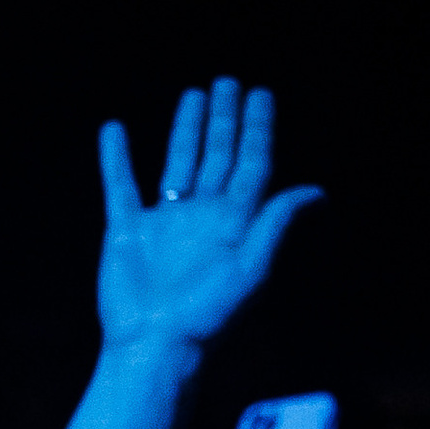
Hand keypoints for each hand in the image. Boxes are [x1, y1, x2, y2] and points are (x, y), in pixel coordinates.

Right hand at [96, 82, 319, 359]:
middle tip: (229, 84)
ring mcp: (164, 223)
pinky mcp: (126, 231)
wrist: (153, 344)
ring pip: (178, 163)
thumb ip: (276, 224)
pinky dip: (115, 158)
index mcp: (234, 223)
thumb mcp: (252, 267)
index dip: (259, 129)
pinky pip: (121, 185)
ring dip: (186, 129)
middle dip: (225, 120)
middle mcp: (202, 217)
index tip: (261, 95)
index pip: (252, 164)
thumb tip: (315, 192)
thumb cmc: (206, 315)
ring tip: (193, 95)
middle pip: (218, 156)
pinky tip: (113, 130)